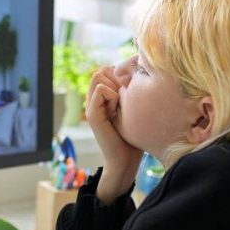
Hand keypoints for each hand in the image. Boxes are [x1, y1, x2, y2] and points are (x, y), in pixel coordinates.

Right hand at [86, 66, 142, 203]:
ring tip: (120, 105)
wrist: (126, 159)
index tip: (128, 93)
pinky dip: (113, 95)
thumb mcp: (133, 108)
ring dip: (114, 86)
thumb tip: (137, 73)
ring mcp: (91, 106)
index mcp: (101, 98)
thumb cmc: (135, 135)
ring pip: (98, 76)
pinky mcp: (92, 114)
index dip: (118, 74)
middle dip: (116, 78)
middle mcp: (93, 100)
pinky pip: (100, 90)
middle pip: (100, 70)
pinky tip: (117, 110)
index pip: (105, 69)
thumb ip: (129, 92)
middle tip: (124, 98)